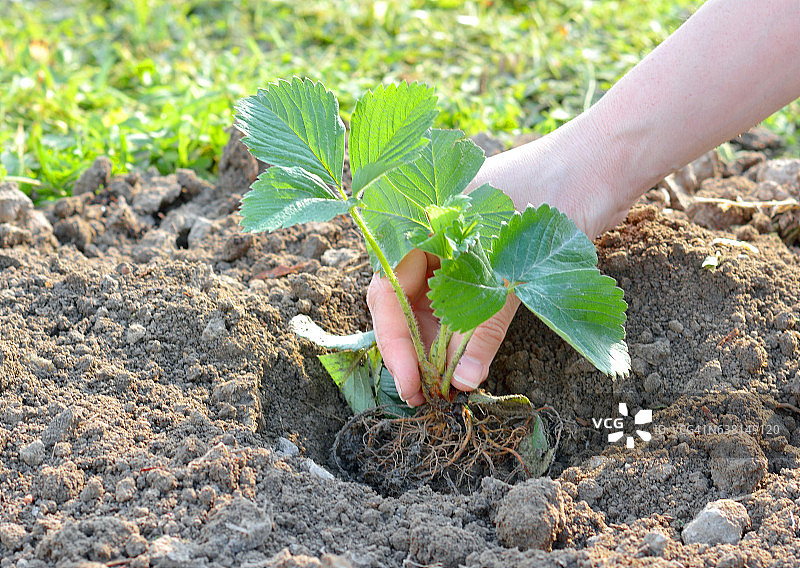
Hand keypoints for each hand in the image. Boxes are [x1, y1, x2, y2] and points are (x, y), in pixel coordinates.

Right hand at [366, 125, 623, 405]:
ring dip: (436, 344)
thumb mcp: (512, 269)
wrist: (601, 166)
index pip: (386, 290)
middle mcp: (430, 235)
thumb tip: (463, 382)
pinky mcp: (483, 258)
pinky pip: (461, 298)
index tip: (411, 384)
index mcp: (420, 224)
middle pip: (404, 300)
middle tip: (424, 397)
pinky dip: (462, 329)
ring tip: (444, 387)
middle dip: (412, 349)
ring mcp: (456, 246)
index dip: (394, 341)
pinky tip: (465, 360)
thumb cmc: (552, 199)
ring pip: (432, 302)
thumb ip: (484, 326)